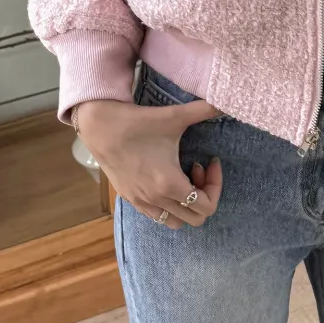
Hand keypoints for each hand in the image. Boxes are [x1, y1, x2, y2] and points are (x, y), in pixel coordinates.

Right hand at [76, 99, 222, 229]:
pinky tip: (163, 179)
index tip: (209, 162)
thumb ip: (203, 110)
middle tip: (196, 169)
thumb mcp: (174, 116)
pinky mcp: (130, 199)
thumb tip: (224, 101)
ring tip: (181, 177)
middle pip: (195, 218)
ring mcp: (141, 202)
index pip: (207, 206)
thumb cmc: (138, 123)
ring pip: (175, 222)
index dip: (216, 185)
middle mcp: (156, 200)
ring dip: (185, 204)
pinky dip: (167, 204)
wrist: (99, 127)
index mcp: (170, 184)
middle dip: (203, 195)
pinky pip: (156, 216)